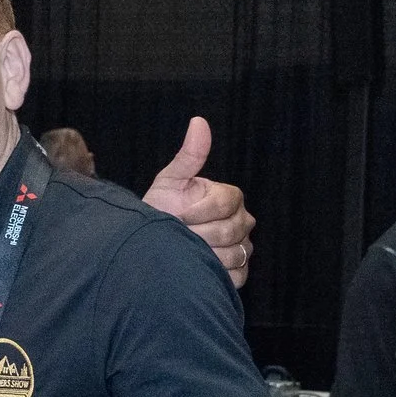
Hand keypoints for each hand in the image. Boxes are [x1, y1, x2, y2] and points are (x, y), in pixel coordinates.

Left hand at [142, 117, 253, 285]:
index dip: (198, 211)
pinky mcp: (239, 271)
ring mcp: (243, 248)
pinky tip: (197, 265)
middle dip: (196, 234)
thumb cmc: (161, 210)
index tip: (177, 216)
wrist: (152, 243)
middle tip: (176, 235)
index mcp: (229, 198)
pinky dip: (214, 272)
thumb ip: (188, 156)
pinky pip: (236, 274)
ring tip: (183, 249)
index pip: (225, 204)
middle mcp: (242, 222)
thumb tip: (199, 122)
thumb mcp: (170, 181)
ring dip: (202, 254)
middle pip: (229, 231)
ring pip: (232, 253)